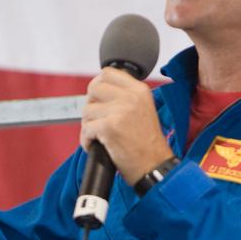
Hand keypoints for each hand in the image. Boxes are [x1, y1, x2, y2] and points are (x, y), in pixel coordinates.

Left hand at [80, 68, 171, 184]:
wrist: (153, 166)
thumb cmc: (147, 145)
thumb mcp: (143, 110)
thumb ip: (125, 97)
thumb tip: (98, 90)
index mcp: (139, 90)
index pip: (108, 73)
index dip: (97, 85)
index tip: (97, 98)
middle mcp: (131, 97)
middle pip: (93, 88)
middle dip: (90, 105)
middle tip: (95, 119)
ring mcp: (120, 111)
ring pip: (87, 110)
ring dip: (87, 126)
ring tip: (97, 137)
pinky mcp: (109, 127)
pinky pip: (86, 129)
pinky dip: (86, 140)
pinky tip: (96, 146)